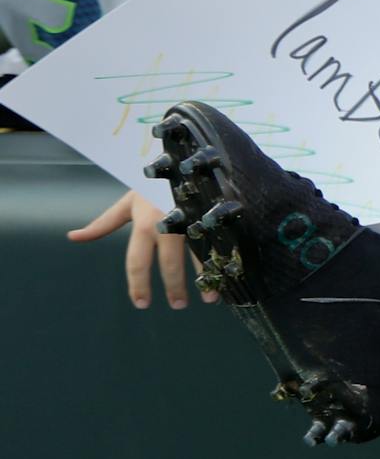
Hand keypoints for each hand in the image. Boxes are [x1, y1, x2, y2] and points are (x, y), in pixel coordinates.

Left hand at [67, 190, 213, 310]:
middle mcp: (167, 222)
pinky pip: (218, 240)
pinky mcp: (213, 211)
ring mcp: (192, 216)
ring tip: (210, 297)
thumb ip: (103, 224)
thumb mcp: (127, 201)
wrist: (183, 153)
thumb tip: (72, 237)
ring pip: (198, 254)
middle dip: (174, 288)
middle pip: (169, 263)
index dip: (138, 285)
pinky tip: (227, 272)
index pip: (137, 262)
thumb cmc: (153, 181)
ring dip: (205, 279)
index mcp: (144, 222)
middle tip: (177, 305)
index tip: (142, 303)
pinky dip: (222, 258)